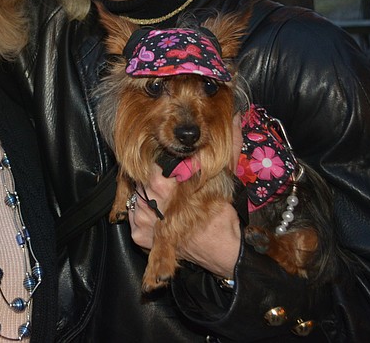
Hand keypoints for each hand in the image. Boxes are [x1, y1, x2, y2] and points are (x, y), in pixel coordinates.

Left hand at [128, 113, 244, 278]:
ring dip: (146, 194)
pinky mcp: (139, 235)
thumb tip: (237, 117)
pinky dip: (142, 211)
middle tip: (169, 183)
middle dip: (152, 177)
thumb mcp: (227, 175)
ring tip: (165, 200)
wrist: (222, 251)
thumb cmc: (222, 214)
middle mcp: (151, 203)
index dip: (159, 162)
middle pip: (140, 178)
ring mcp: (142, 220)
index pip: (150, 163)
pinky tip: (159, 213)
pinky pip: (132, 213)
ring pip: (134, 194)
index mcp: (168, 186)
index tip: (169, 165)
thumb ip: (229, 143)